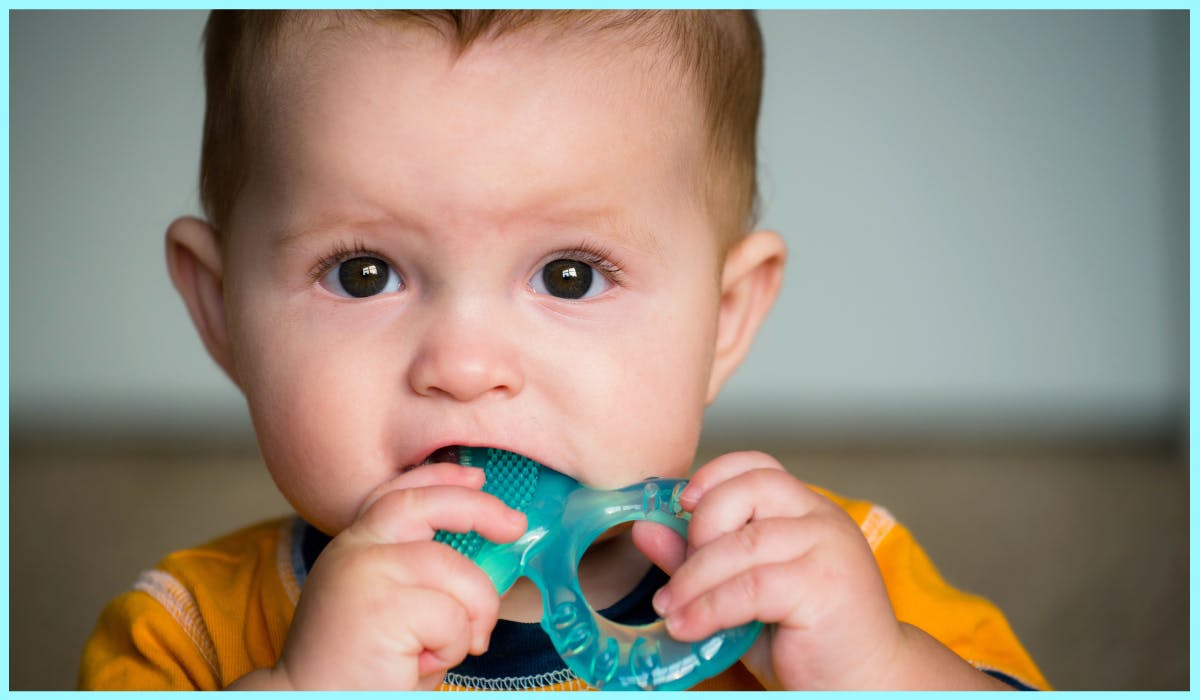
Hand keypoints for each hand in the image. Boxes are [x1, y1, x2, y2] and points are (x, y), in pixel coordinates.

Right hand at [230, 463, 526, 689]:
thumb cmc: (360, 669)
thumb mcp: (388, 606)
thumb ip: (418, 574)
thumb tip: (485, 551)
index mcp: (354, 546)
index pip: (398, 493)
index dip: (441, 479)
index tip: (477, 478)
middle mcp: (355, 550)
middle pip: (427, 506)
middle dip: (480, 509)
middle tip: (514, 526)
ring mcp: (365, 574)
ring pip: (455, 571)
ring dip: (470, 615)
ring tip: (444, 650)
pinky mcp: (382, 608)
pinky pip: (452, 617)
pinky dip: (452, 648)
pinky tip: (419, 667)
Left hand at [633, 451, 939, 689]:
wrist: (866, 682)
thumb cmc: (806, 638)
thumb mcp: (742, 591)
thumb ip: (699, 557)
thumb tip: (645, 528)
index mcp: (806, 510)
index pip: (757, 465)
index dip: (714, 476)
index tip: (680, 504)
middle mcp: (822, 519)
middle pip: (746, 491)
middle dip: (699, 529)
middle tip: (678, 577)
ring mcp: (828, 548)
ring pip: (742, 544)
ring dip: (693, 579)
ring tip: (671, 610)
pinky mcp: (824, 586)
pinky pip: (750, 586)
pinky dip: (709, 607)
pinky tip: (689, 626)